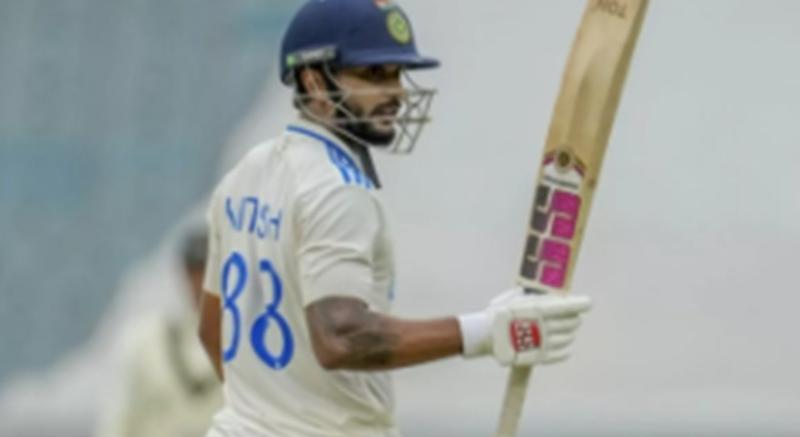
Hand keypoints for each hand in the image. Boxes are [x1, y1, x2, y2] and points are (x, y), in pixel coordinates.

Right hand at [458, 288, 590, 366]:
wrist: (486, 336)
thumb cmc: (498, 314)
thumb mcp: (514, 297)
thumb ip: (532, 295)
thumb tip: (544, 292)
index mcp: (541, 309)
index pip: (569, 306)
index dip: (582, 304)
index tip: (588, 303)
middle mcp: (546, 325)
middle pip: (572, 322)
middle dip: (574, 318)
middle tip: (573, 317)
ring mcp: (544, 342)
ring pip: (568, 337)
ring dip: (570, 333)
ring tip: (567, 331)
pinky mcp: (541, 356)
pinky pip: (562, 353)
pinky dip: (566, 349)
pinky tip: (566, 346)